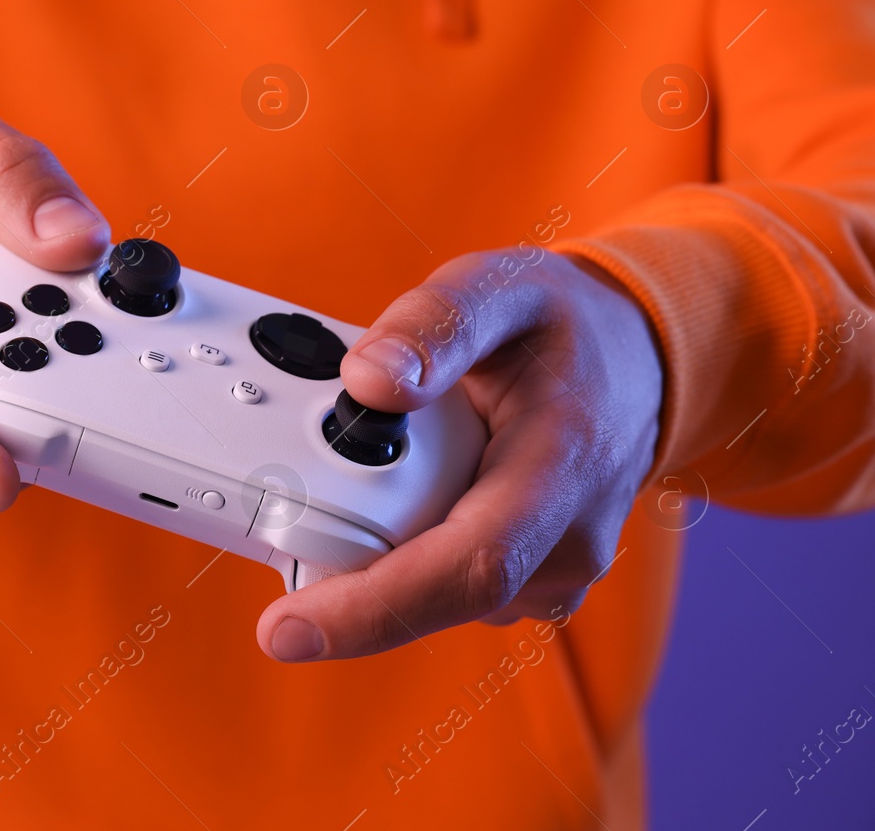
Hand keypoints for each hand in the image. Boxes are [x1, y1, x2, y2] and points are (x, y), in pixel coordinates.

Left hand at [255, 248, 663, 660]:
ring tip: (341, 477)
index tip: (287, 629)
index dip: (375, 609)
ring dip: (368, 557)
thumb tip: (368, 382)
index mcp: (562, 468)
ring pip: (430, 594)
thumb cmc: (561, 326)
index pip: (468, 568)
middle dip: (342, 575)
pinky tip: (376, 499)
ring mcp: (548, 571)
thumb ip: (435, 324)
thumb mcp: (503, 287)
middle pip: (433, 595)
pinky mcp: (522, 580)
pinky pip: (438, 584)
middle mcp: (564, 541)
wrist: (636, 359)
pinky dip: (392, 554)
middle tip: (279, 514)